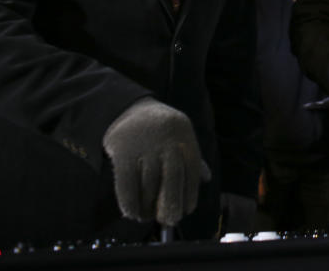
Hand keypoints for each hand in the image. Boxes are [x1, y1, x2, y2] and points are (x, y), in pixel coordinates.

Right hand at [103, 97, 210, 225]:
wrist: (129, 108)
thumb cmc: (162, 130)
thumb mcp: (181, 136)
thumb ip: (192, 157)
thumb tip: (205, 179)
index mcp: (184, 137)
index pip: (192, 170)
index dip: (190, 193)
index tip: (187, 210)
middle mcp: (167, 141)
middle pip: (173, 178)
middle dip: (171, 204)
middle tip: (169, 220)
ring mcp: (145, 146)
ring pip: (149, 184)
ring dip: (148, 207)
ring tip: (147, 217)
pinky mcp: (123, 152)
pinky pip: (127, 183)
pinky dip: (129, 202)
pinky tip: (132, 212)